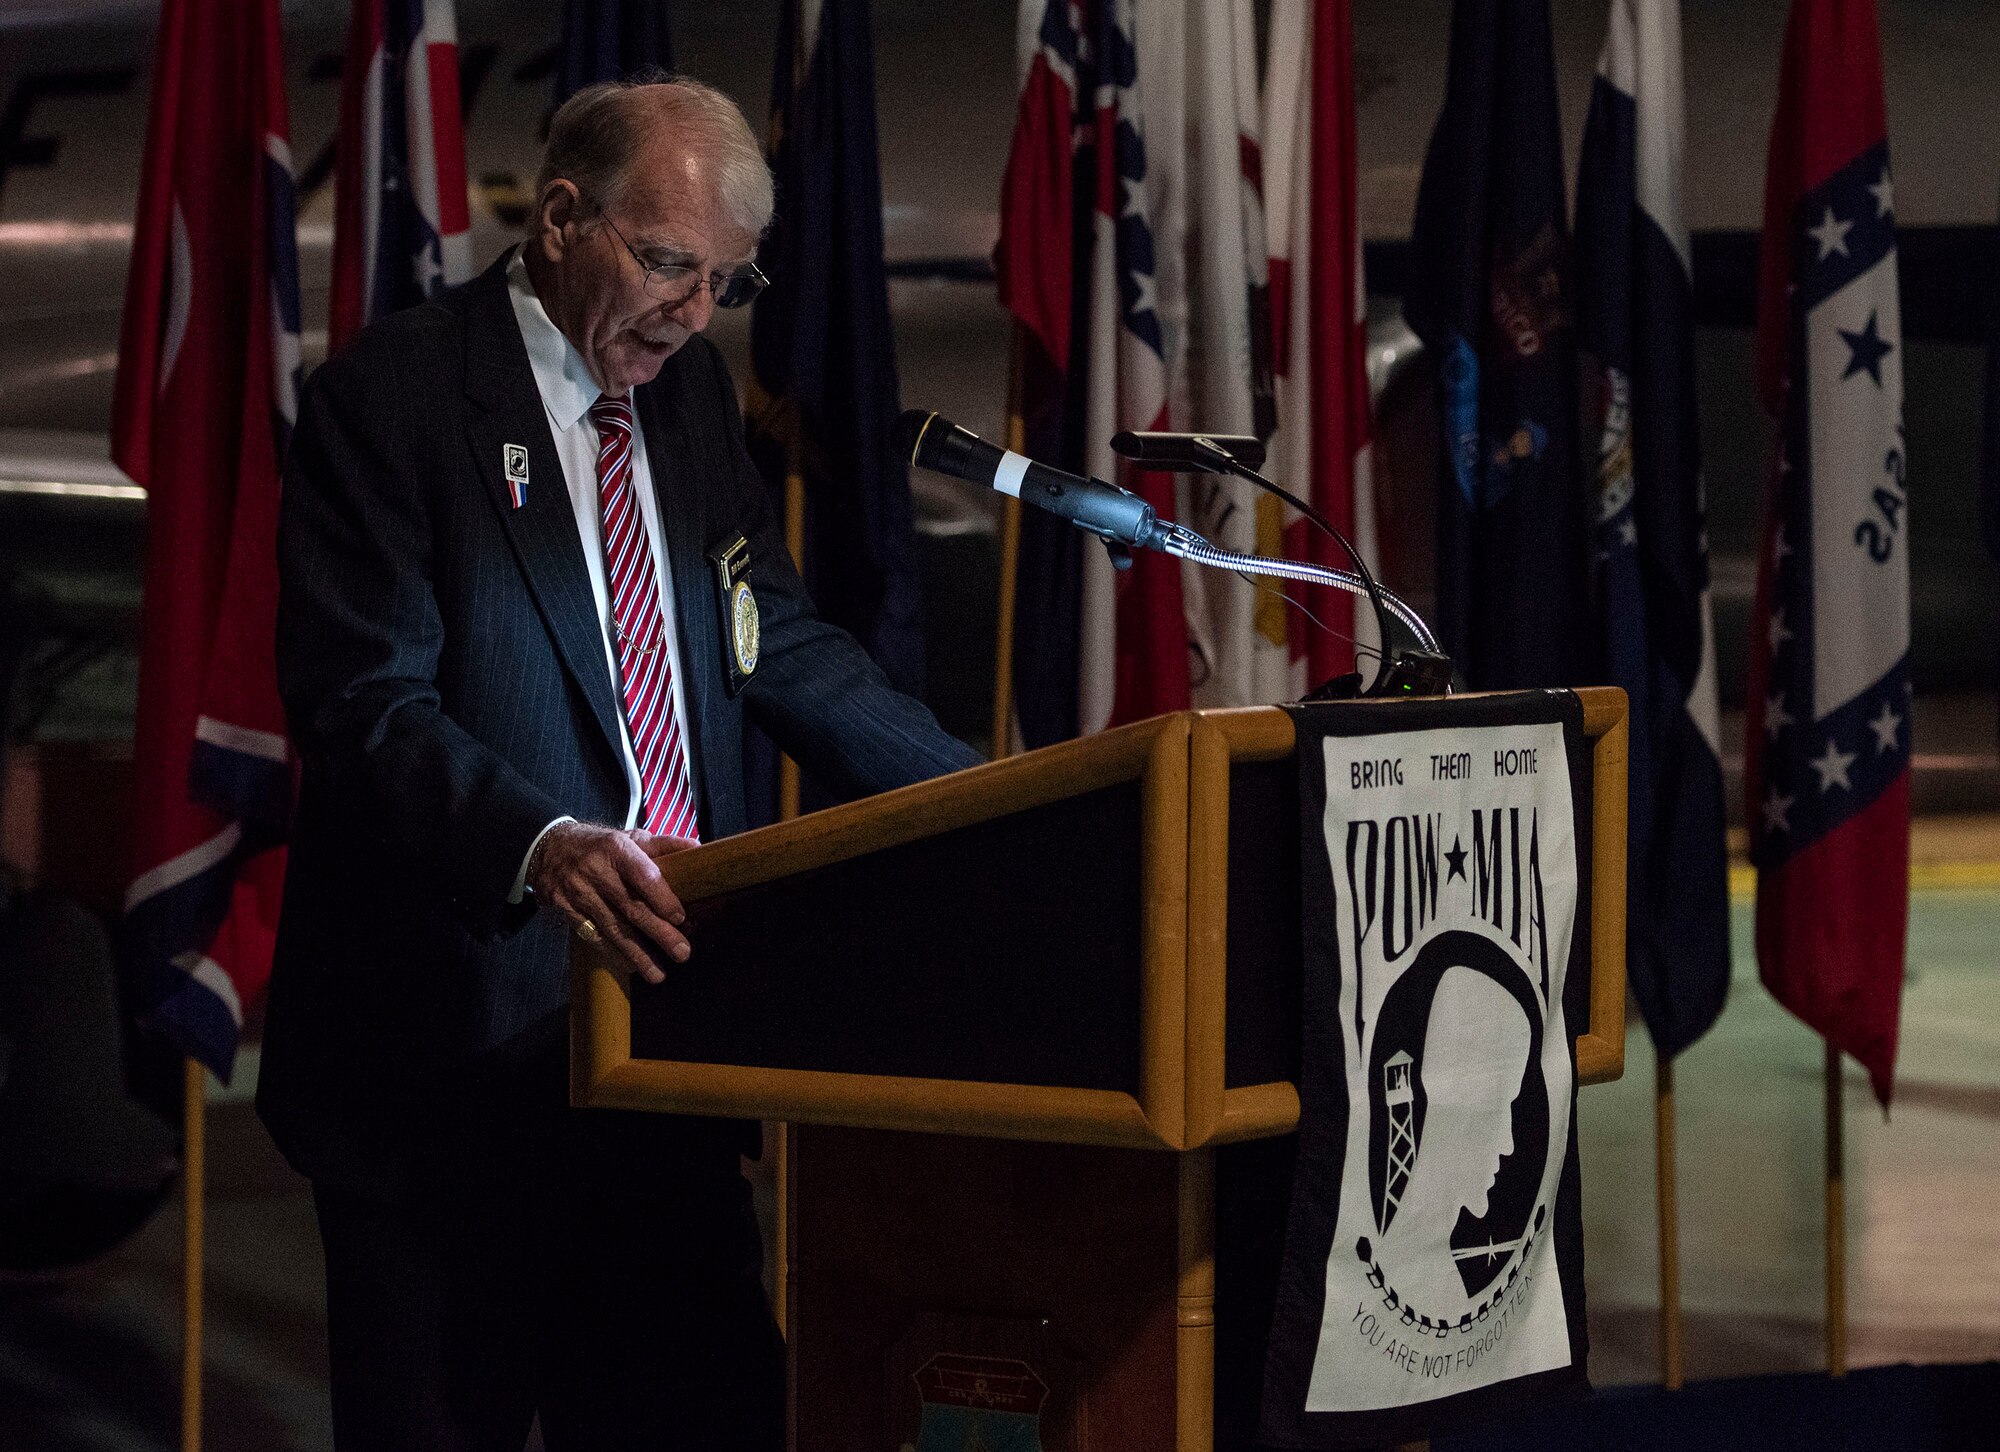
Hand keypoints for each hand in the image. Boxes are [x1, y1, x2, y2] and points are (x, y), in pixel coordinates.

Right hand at [528, 821, 690, 983]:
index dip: (662, 898)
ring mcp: (580, 893)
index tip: (680, 918)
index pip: (643, 876)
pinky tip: (630, 966)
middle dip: (659, 933)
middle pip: (632, 907)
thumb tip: (698, 848)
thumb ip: (664, 845)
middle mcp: (597, 872)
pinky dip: (612, 953)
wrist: (548, 848)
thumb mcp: (629, 836)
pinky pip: (592, 936)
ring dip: (637, 954)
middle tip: (682, 952)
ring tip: (658, 974)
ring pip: (613, 928)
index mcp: (617, 849)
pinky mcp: (567, 909)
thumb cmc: (599, 844)